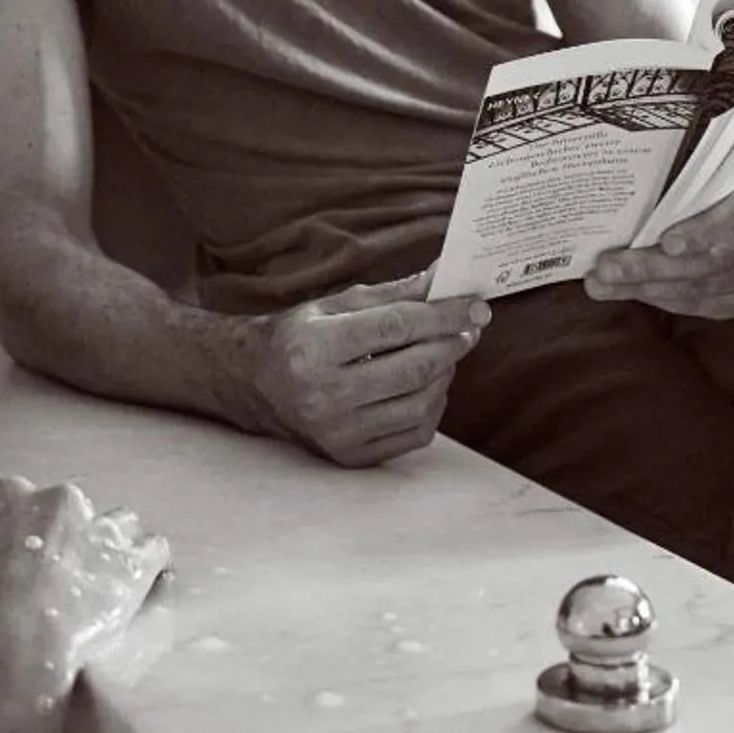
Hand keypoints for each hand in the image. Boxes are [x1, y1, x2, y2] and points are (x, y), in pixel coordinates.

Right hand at [0, 476, 170, 715]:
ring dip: (112, 551)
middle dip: (74, 539)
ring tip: (105, 588)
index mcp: (10, 497)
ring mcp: (102, 527)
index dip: (34, 531)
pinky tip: (136, 593)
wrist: (14, 658)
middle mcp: (60, 500)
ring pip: (120, 525)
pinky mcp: (134, 559)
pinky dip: (147, 569)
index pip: (29, 500)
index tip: (33, 560)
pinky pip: (154, 550)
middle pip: (76, 511)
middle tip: (67, 581)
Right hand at [245, 268, 488, 467]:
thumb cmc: (303, 336)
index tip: (474, 306)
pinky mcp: (351, 456)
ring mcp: (337, 432)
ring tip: (445, 354)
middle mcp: (323, 395)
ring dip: (445, 375)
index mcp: (315, 347)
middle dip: (452, 344)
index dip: (444, 314)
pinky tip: (428, 386)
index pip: (397, 326)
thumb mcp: (340, 304)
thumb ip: (397, 293)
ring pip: (420, 404)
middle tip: (468, 328)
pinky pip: (415, 434)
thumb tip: (447, 277)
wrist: (259, 385)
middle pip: (414, 368)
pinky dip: (434, 407)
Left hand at [584, 167, 733, 320]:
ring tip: (602, 283)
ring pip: (702, 286)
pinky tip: (629, 292)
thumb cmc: (704, 186)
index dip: (704, 230)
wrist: (731, 209)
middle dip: (651, 265)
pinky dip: (663, 301)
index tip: (666, 243)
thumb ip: (673, 186)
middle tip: (606, 268)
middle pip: (713, 258)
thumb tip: (609, 198)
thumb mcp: (695, 175)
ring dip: (646, 287)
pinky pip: (703, 306)